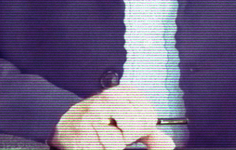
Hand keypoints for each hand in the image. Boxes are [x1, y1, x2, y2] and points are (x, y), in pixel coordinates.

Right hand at [50, 85, 173, 149]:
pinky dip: (101, 149)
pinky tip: (95, 141)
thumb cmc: (102, 121)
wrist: (68, 123)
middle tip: (115, 132)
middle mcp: (109, 97)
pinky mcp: (81, 130)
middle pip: (135, 127)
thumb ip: (150, 133)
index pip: (149, 117)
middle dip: (127, 137)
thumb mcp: (129, 120)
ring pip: (118, 142)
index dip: (141, 129)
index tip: (127, 126)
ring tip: (103, 136)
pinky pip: (104, 149)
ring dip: (113, 145)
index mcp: (126, 92)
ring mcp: (94, 113)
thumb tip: (167, 144)